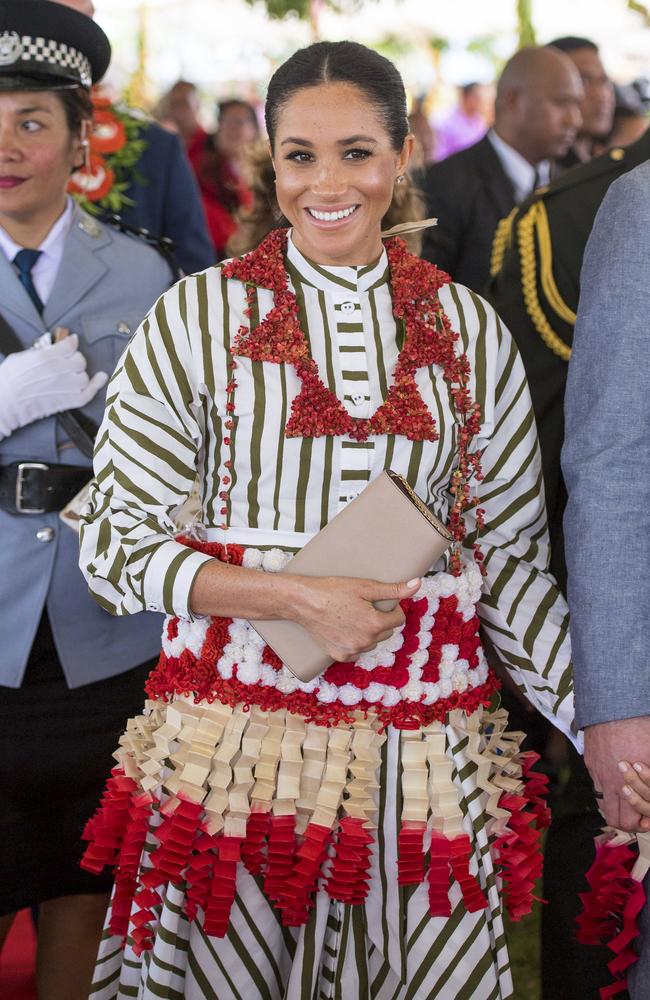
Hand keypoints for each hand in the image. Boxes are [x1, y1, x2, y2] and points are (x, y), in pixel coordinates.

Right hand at [0, 334, 107, 438]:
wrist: (5, 404)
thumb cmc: (7, 380)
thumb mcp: (20, 357)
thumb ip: (39, 351)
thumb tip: (50, 345)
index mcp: (46, 357)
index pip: (70, 345)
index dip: (71, 343)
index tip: (71, 342)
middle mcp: (58, 370)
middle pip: (80, 360)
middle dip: (75, 359)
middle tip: (67, 363)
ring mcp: (65, 387)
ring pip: (84, 376)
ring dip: (80, 374)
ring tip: (71, 375)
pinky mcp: (67, 402)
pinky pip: (88, 393)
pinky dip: (96, 386)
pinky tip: (100, 379)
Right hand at [292, 575, 420, 661]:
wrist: (303, 602)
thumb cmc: (333, 590)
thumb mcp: (365, 587)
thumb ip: (393, 589)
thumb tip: (417, 584)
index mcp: (375, 624)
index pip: (398, 619)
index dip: (391, 609)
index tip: (378, 602)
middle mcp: (366, 641)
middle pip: (386, 632)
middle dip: (380, 620)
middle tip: (362, 607)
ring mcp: (352, 650)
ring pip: (371, 642)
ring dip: (368, 632)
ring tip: (351, 616)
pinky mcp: (340, 656)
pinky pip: (356, 651)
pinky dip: (354, 642)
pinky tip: (343, 629)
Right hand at [584, 717, 649, 831]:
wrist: (613, 707)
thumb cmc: (639, 729)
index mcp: (626, 784)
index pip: (627, 820)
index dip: (638, 824)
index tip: (644, 820)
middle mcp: (609, 782)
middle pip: (613, 817)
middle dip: (625, 822)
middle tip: (636, 816)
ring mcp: (597, 771)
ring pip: (603, 802)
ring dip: (614, 805)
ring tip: (625, 799)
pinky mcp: (590, 761)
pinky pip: (596, 783)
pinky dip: (605, 788)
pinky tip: (614, 779)